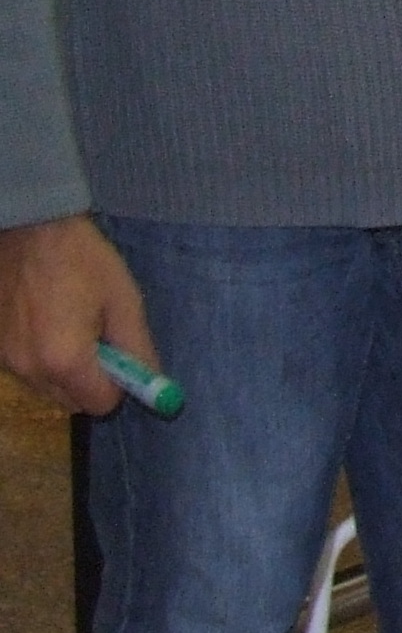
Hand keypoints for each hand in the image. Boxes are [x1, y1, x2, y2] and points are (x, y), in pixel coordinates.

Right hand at [0, 215, 156, 414]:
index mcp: (65, 361)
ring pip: (48, 388)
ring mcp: (6, 361)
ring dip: (66, 372)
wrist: (29, 228)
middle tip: (100, 338)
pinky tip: (49, 323)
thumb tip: (154, 385)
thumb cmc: (82, 260)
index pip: (100, 404)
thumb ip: (137, 349)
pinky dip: (43, 359)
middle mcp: (30, 370)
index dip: (119, 384)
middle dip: (92, 381)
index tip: (122, 355)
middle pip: (72, 401)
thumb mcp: (124, 301)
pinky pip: (28, 370)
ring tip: (72, 324)